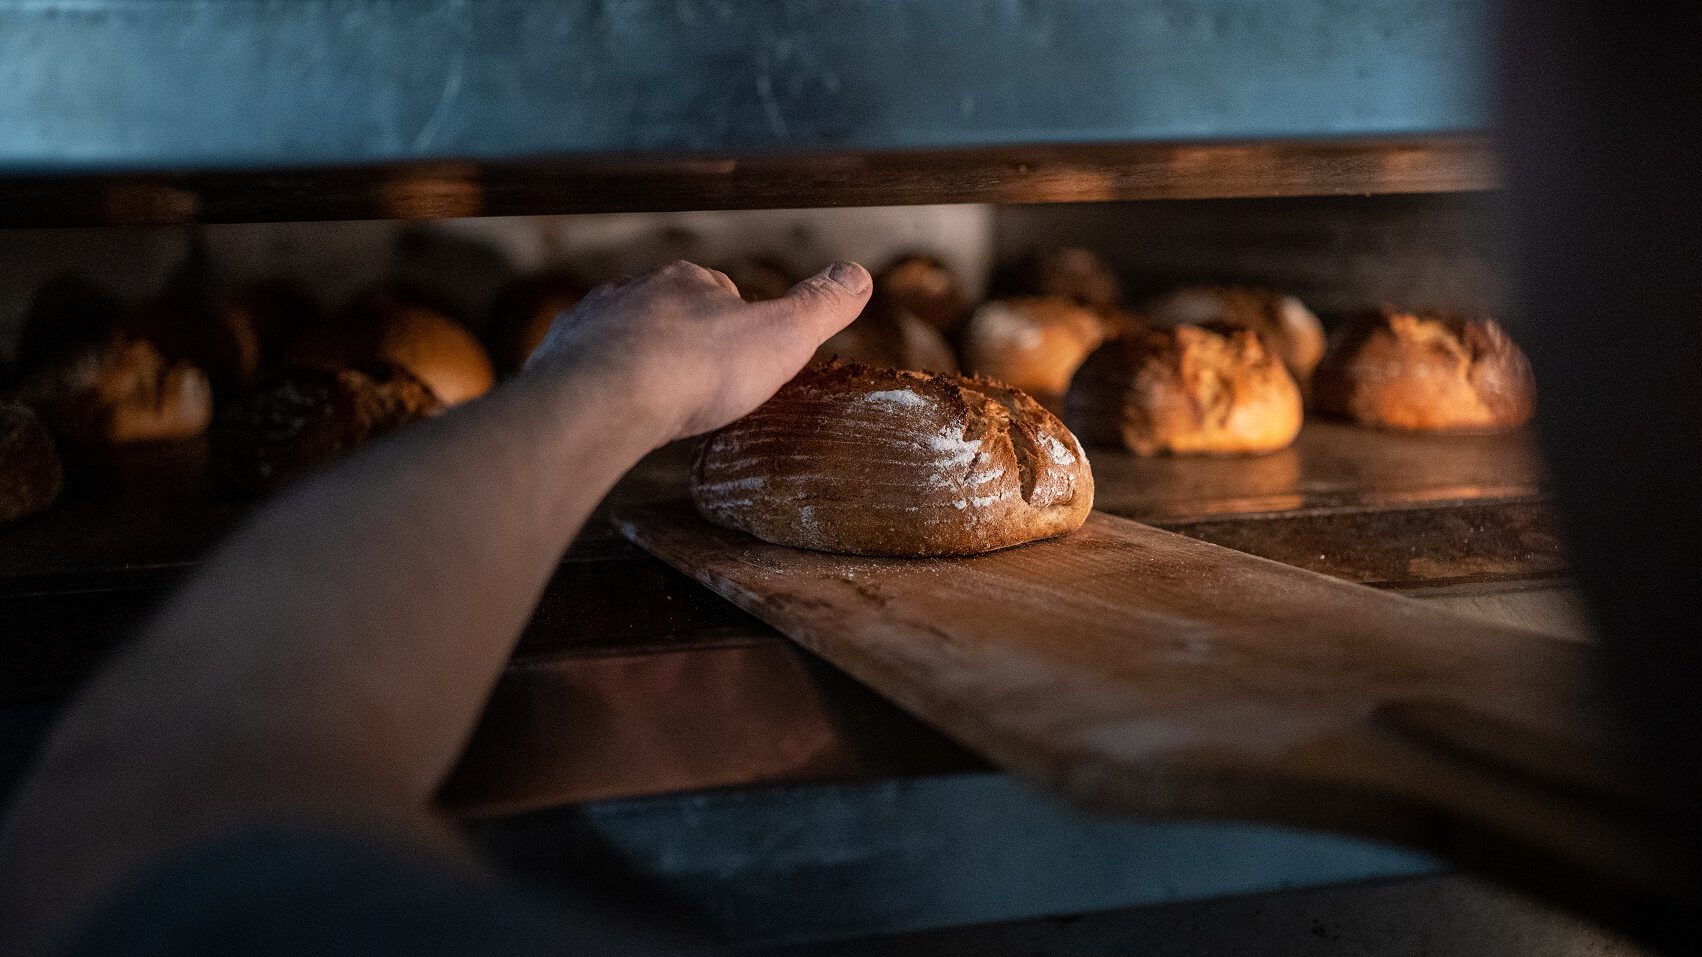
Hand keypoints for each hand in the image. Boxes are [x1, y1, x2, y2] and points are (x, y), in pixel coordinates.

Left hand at [524, 260, 870, 440]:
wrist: (604, 398)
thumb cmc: (694, 368)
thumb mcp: (781, 337)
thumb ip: (820, 307)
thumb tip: (860, 274)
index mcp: (689, 282)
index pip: (719, 291)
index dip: (735, 322)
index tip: (742, 351)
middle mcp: (635, 291)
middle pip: (666, 311)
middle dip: (682, 338)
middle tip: (698, 380)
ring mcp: (591, 323)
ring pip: (621, 335)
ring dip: (637, 360)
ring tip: (653, 399)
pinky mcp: (558, 359)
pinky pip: (582, 368)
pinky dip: (597, 385)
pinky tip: (610, 411)